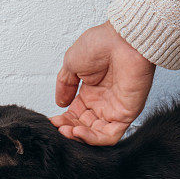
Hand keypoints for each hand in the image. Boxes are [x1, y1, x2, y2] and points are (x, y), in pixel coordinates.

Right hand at [51, 22, 155, 145]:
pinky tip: (78, 131)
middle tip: (58, 127)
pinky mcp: (126, 114)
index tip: (53, 120)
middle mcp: (103, 102)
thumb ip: (65, 85)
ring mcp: (115, 110)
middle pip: (84, 126)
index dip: (64, 119)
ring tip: (67, 130)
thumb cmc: (101, 44)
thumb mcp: (72, 64)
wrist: (122, 40)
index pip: (76, 114)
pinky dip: (93, 138)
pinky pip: (110, 135)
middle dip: (69, 129)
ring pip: (96, 134)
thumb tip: (59, 103)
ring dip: (79, 137)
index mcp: (91, 91)